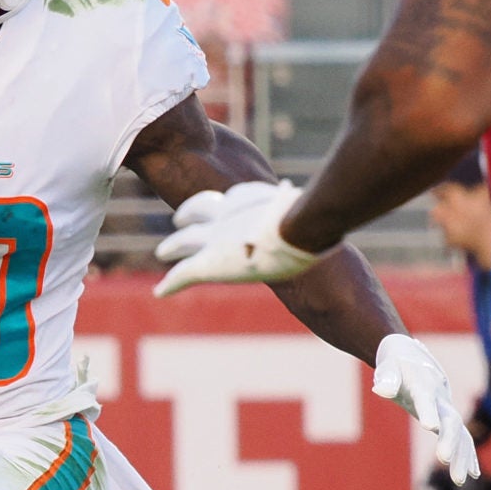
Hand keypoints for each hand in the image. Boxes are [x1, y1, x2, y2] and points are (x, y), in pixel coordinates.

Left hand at [153, 180, 321, 294]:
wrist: (296, 227)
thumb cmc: (310, 218)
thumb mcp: (309, 209)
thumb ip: (311, 209)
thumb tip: (330, 208)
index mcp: (251, 198)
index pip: (233, 197)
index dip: (225, 201)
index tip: (220, 203)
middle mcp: (227, 213)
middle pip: (200, 209)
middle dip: (190, 214)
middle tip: (180, 218)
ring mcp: (216, 237)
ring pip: (184, 240)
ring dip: (173, 246)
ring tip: (163, 251)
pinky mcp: (209, 263)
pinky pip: (184, 273)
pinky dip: (171, 284)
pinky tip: (160, 292)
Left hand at [372, 334, 479, 485]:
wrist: (413, 357)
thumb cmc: (396, 364)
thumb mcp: (388, 367)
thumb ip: (387, 377)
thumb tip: (381, 389)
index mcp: (424, 385)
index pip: (426, 399)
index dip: (429, 411)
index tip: (430, 426)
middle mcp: (440, 399)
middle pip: (451, 420)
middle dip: (450, 440)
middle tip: (443, 460)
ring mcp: (447, 409)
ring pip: (461, 433)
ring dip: (462, 456)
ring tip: (459, 480)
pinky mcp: (448, 419)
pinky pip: (462, 438)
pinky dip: (468, 454)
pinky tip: (472, 474)